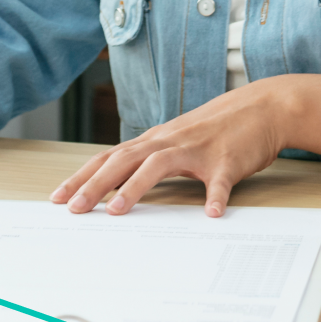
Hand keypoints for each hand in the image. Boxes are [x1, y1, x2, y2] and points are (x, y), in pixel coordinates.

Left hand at [49, 77, 290, 217]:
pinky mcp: (228, 160)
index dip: (83, 177)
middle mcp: (169, 141)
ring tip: (118, 211)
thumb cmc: (216, 129)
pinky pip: (220, 180)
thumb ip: (149, 160)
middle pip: (124, 160)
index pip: (109, 158)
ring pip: (159, 165)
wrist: (261, 108)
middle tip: (74, 208)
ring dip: (136, 187)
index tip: (59, 197)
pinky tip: (212, 213)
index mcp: (155, 141)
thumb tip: (117, 187)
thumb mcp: (176, 142)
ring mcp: (198, 149)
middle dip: (95, 185)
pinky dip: (215, 196)